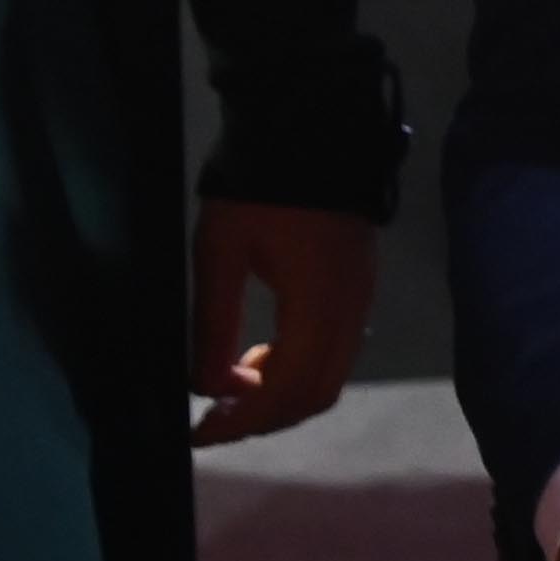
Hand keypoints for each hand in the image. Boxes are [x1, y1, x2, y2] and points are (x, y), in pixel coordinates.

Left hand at [185, 197, 376, 444]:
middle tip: (212, 418)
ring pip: (329, 379)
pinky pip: (335, 354)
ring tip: (233, 386)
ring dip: (280, 396)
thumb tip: (205, 387)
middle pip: (314, 395)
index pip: (285, 390)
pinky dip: (298, 371)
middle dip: (262, 418)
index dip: (242, 422)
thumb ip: (212, 325)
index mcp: (316, 306)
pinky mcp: (359, 290)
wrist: (310, 128)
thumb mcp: (219, 254)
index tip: (199, 432)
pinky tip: (262, 356)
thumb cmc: (257, 190)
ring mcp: (360, 301)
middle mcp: (349, 313)